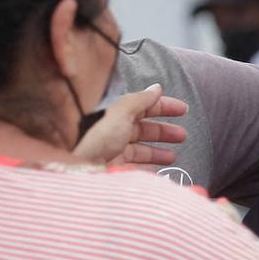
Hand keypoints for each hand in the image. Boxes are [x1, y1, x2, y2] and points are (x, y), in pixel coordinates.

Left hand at [73, 84, 187, 167]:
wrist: (75, 164)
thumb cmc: (96, 134)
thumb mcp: (122, 112)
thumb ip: (141, 100)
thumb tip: (157, 88)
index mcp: (116, 112)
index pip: (143, 106)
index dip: (163, 107)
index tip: (183, 110)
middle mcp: (113, 130)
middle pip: (143, 129)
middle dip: (163, 131)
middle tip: (182, 135)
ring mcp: (112, 150)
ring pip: (139, 150)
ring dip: (157, 152)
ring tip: (173, 156)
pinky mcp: (111, 169)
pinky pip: (133, 168)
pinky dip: (146, 169)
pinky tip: (158, 171)